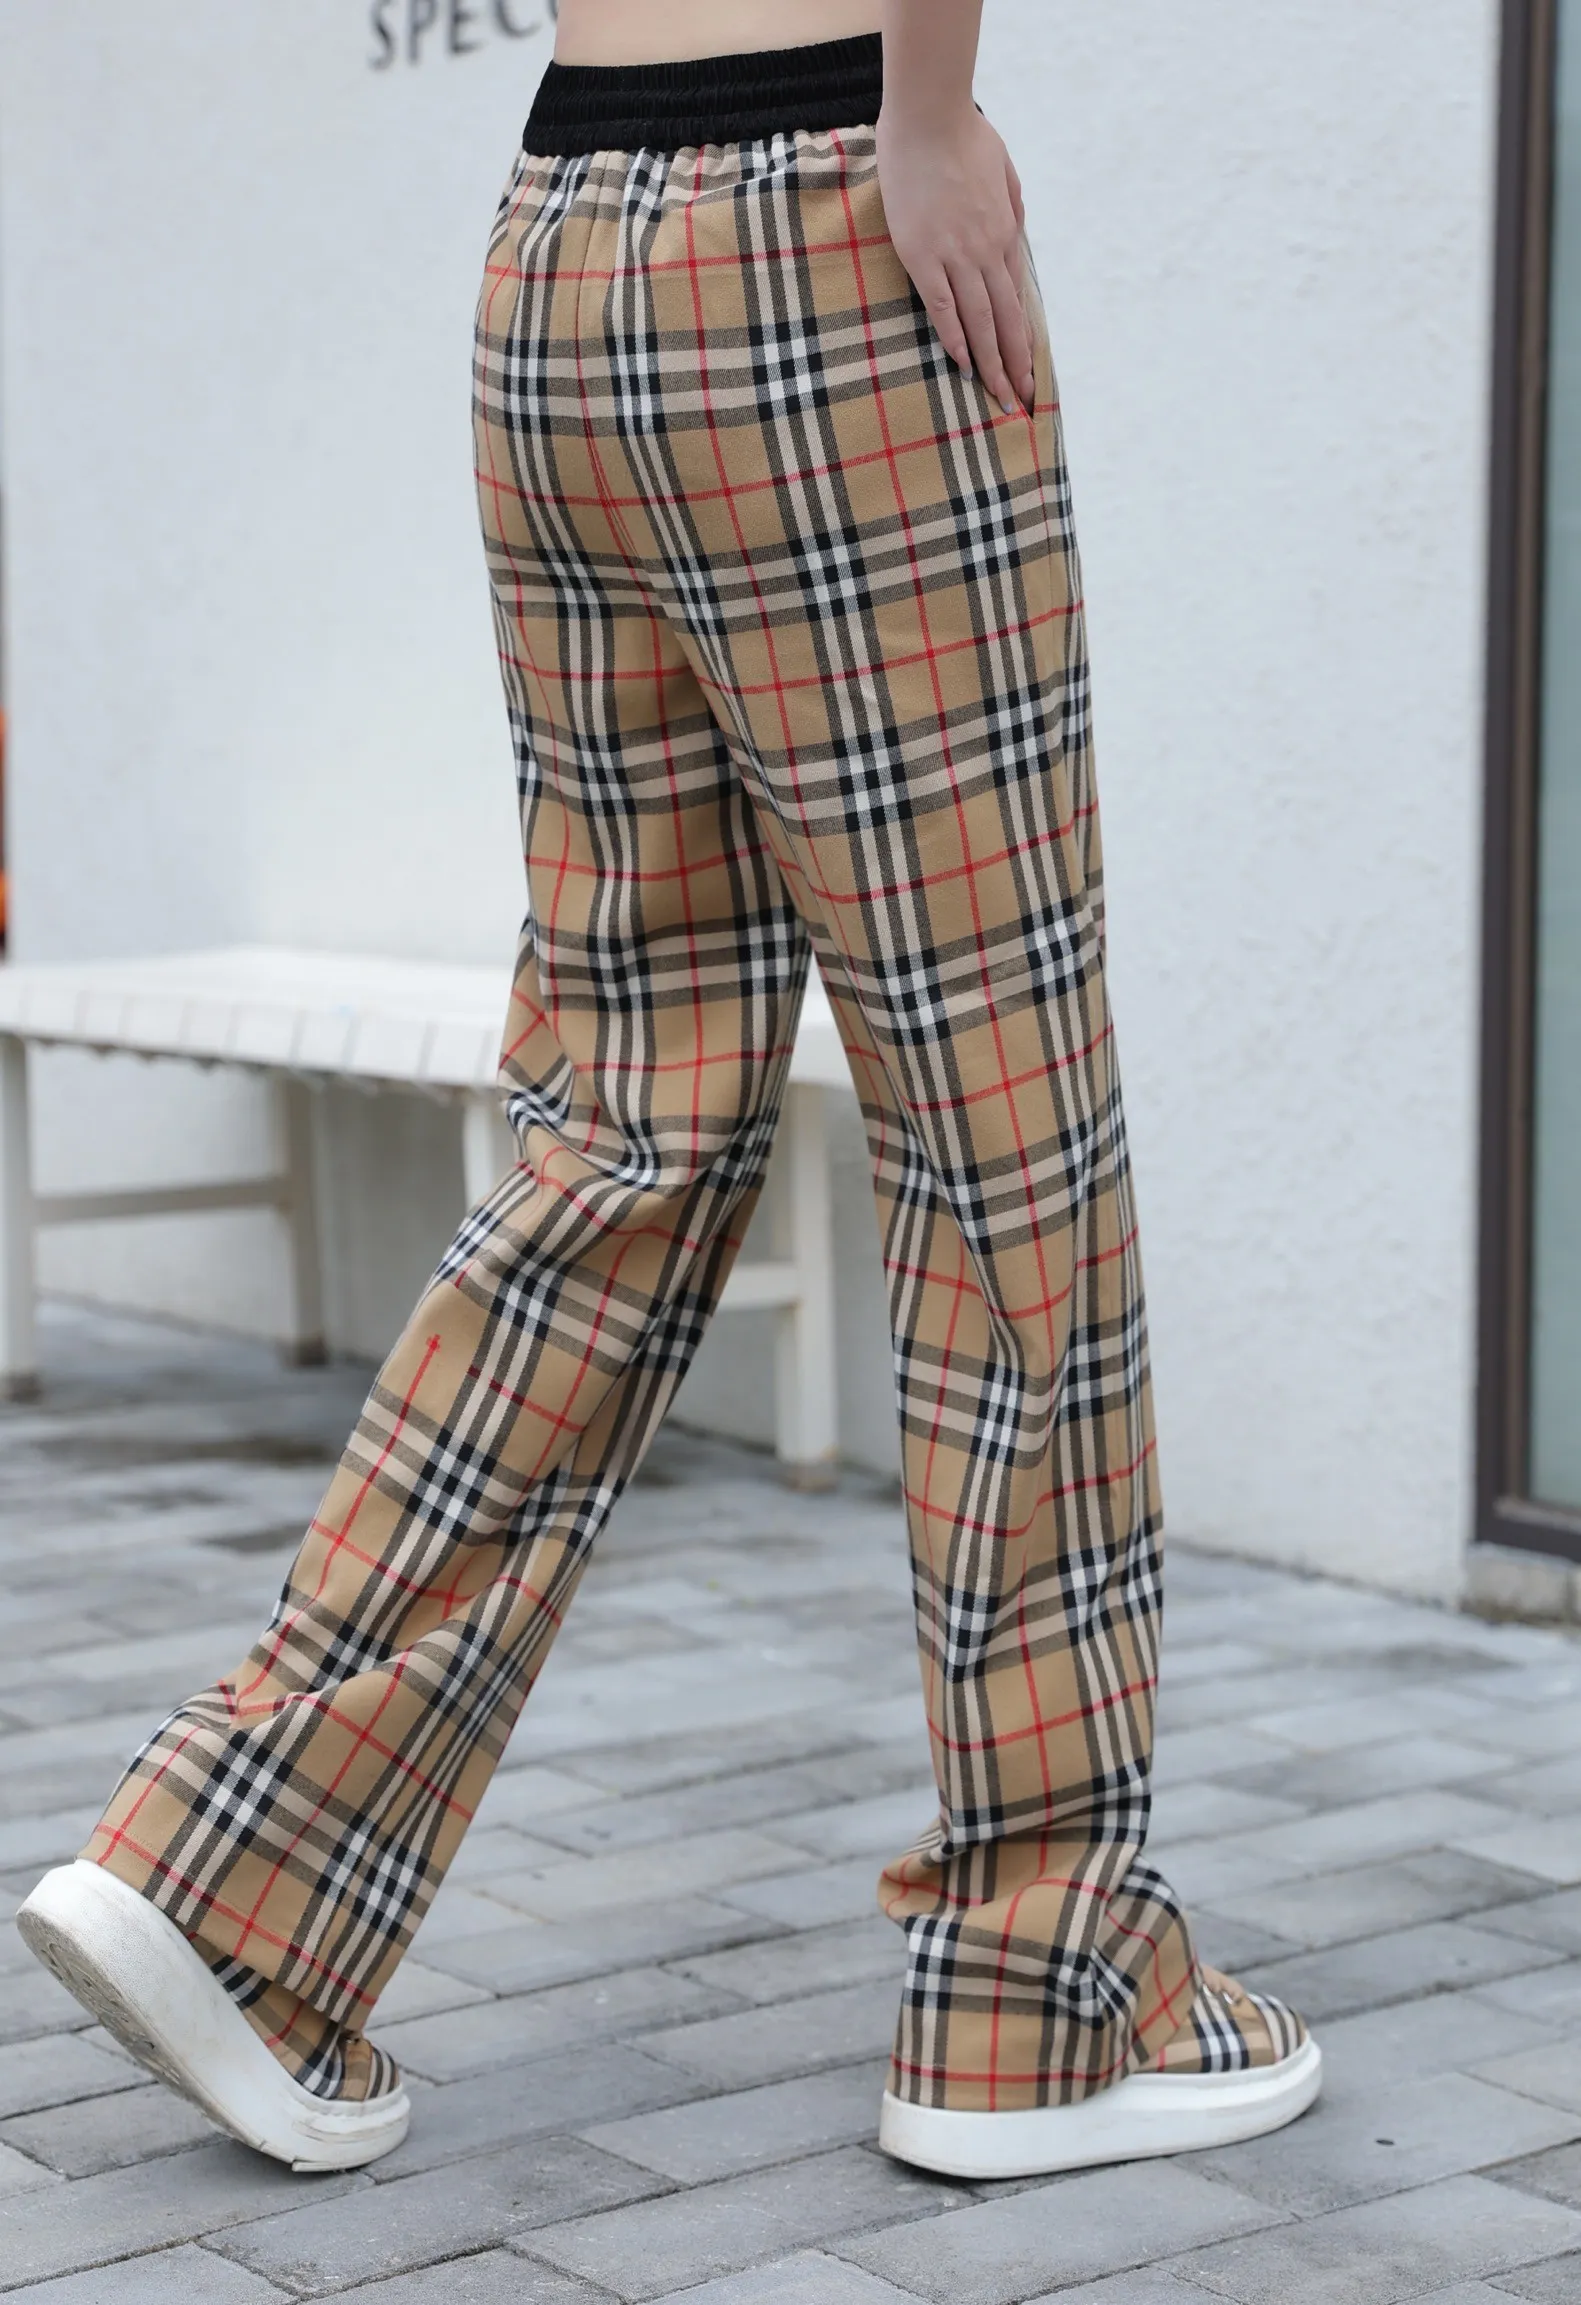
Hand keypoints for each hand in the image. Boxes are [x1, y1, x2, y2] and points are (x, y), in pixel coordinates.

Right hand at [875, 100, 1033, 412]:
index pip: (1018, 298)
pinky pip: (942, 305)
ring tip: (998, 396)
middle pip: (1006, 319)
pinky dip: (955, 336)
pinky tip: (963, 364)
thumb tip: (1015, 227)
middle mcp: (986, 250)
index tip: (1030, 369)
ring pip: (981, 320)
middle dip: (1015, 364)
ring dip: (991, 363)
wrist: (929, 115)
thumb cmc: (962, 132)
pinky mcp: (923, 254)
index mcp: (1004, 232)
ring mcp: (955, 254)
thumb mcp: (1003, 165)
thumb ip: (1011, 200)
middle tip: (1021, 401)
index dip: (1024, 338)